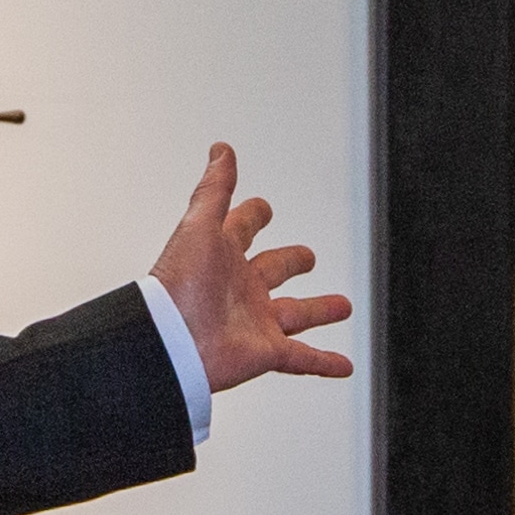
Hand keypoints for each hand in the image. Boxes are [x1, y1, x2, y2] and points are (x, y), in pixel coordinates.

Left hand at [149, 144, 353, 391]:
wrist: (171, 343)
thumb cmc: (176, 285)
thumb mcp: (198, 226)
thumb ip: (214, 190)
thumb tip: (221, 150)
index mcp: (220, 256)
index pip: (240, 229)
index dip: (251, 216)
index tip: (262, 207)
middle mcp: (238, 289)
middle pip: (272, 271)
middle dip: (289, 262)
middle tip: (307, 257)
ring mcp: (253, 321)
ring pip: (295, 314)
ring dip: (318, 310)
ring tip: (342, 305)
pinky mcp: (264, 352)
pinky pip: (302, 358)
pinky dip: (324, 362)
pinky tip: (343, 364)